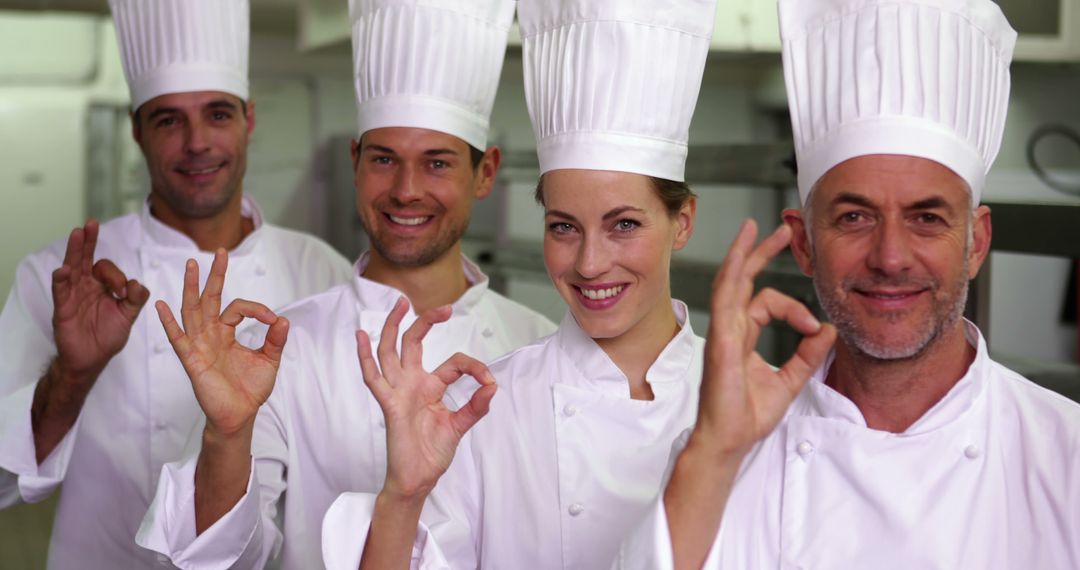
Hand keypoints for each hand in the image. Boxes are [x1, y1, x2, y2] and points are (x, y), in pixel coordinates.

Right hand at [51, 220, 149, 383]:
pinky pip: (61, 290)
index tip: (123, 290)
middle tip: (90, 224)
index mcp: (103, 286)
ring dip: (74, 251)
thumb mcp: (128, 316)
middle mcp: (86, 286)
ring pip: (72, 268)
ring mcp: (73, 294)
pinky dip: (61, 280)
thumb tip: (138, 284)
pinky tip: (63, 270)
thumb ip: (136, 299)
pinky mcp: (63, 307)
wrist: (92, 358)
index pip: (108, 269)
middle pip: (86, 258)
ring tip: (77, 234)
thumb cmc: (108, 335)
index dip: (117, 276)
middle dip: (89, 241)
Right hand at [156, 250, 288, 437]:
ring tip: (191, 265)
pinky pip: (178, 339)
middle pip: (210, 299)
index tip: (272, 320)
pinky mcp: (192, 360)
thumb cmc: (250, 389)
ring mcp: (199, 346)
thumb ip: (275, 340)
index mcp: (227, 333)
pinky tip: (161, 305)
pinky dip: (169, 323)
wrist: (240, 416)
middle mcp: (210, 335)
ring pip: (193, 311)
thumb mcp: (269, 361)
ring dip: (191, 288)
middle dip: (214, 276)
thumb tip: (283, 320)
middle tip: (219, 252)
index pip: (237, 308)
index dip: (256, 308)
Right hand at [357, 298, 495, 500]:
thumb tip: (492, 386)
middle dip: (425, 322)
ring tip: (399, 304)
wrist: (418, 478)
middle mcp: (412, 384)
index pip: (453, 362)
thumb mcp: (459, 425)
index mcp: (430, 387)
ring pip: (390, 351)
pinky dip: (364, 357)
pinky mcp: (389, 404)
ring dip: (392, 327)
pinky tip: (360, 337)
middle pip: (413, 343)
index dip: (474, 367)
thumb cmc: (432, 452)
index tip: (488, 381)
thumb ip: (475, 406)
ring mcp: (398, 392)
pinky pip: (373, 378)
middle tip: (444, 308)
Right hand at [692, 220, 836, 457]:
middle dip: (759, 252)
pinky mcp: (720, 343)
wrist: (729, 440)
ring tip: (753, 229)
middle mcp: (729, 329)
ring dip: (742, 253)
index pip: (764, 302)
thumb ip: (808, 354)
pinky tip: (739, 259)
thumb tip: (826, 327)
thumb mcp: (790, 381)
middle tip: (779, 229)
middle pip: (742, 280)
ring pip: (729, 282)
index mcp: (741, 336)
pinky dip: (732, 278)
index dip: (793, 307)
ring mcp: (722, 334)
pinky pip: (724, 303)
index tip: (813, 326)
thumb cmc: (748, 415)